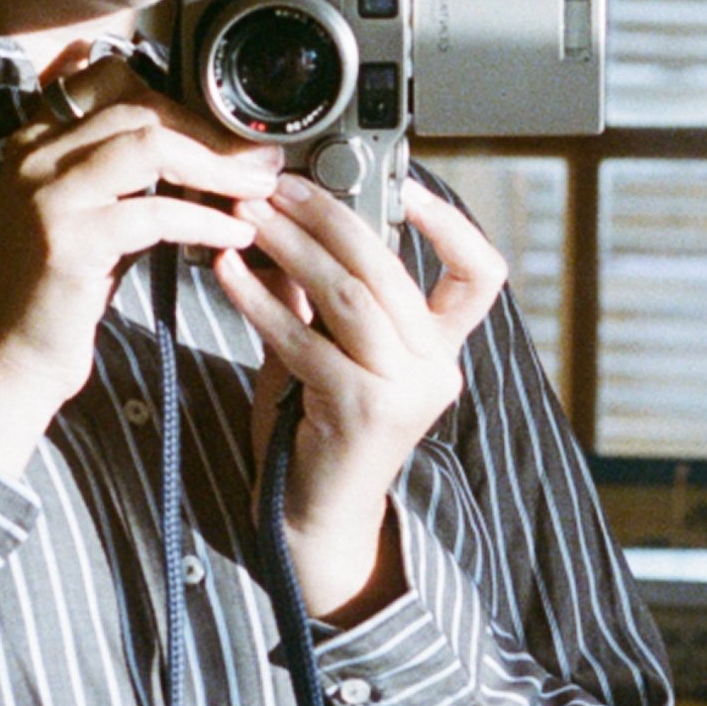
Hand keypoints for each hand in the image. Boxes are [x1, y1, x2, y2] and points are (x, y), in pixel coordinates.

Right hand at [0, 50, 280, 476]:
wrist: (2, 362)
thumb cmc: (52, 295)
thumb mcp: (81, 213)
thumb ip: (117, 171)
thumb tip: (187, 137)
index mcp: (34, 139)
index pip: (112, 76)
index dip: (179, 96)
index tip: (225, 129)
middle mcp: (33, 155)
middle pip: (139, 104)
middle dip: (210, 130)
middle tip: (260, 160)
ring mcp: (46, 194)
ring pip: (149, 144)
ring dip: (216, 165)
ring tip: (257, 190)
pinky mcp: (67, 240)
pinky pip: (155, 211)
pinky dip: (206, 219)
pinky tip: (236, 235)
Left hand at [212, 171, 506, 619]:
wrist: (312, 520)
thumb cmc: (317, 429)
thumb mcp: (329, 350)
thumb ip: (322, 295)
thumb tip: (287, 221)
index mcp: (439, 348)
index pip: (479, 274)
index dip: (450, 224)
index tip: (403, 184)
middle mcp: (435, 368)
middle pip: (390, 269)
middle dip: (330, 217)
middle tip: (281, 189)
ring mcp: (404, 391)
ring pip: (350, 295)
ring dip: (292, 248)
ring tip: (250, 219)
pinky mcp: (361, 410)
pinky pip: (304, 338)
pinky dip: (260, 299)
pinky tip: (227, 274)